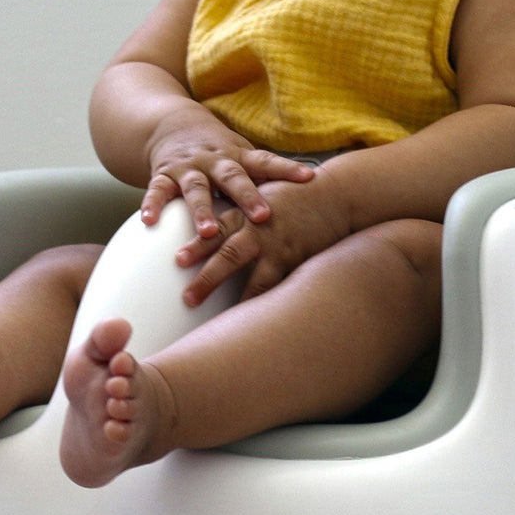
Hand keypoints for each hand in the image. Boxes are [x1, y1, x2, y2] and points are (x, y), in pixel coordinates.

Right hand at [142, 113, 314, 240]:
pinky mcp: (163, 174)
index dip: (288, 170)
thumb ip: (268, 175)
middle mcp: (215, 160)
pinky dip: (152, 206)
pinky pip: (158, 191)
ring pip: (196, 189)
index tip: (310, 178)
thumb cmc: (219, 150)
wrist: (172, 123)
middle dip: (248, 197)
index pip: (268, 161)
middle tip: (263, 216)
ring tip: (208, 232)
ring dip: (202, 210)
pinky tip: (149, 222)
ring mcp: (189, 168)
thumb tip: (316, 189)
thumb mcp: (243, 156)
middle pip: (233, 177)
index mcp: (238, 157)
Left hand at [176, 175, 350, 306]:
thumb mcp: (262, 192)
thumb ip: (239, 208)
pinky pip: (279, 286)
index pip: (216, 229)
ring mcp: (279, 246)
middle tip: (188, 297)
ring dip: (238, 300)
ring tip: (224, 322)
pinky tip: (255, 322)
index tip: (178, 260)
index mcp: (246, 211)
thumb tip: (214, 226)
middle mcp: (259, 228)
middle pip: (227, 254)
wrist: (336, 195)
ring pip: (253, 276)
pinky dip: (266, 302)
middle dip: (207, 277)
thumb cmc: (296, 194)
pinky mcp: (297, 259)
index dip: (197, 245)